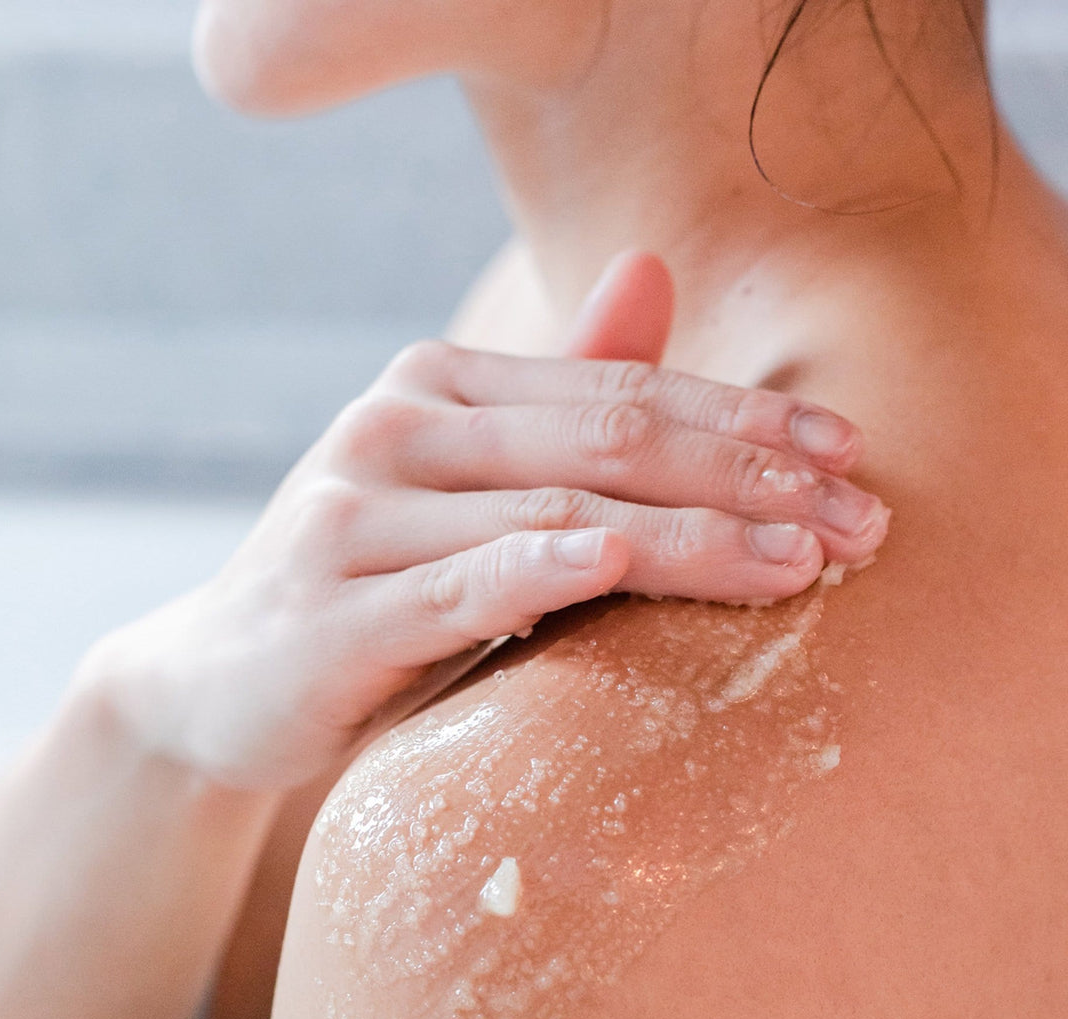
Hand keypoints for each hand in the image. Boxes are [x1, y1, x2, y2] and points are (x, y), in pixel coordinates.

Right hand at [79, 250, 887, 793]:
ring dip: (687, 535)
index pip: (619, 387)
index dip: (744, 418)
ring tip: (798, 563)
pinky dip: (539, 570)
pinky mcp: (332, 609)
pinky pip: (457, 582)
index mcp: (438, 388)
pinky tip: (617, 565)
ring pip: (553, 510)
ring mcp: (354, 513)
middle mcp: (394, 426)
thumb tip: (652, 273)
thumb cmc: (370, 587)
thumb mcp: (464, 487)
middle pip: (603, 438)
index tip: (852, 457)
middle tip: (860, 522)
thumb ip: (556, 395)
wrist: (219, 682)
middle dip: (746, 475)